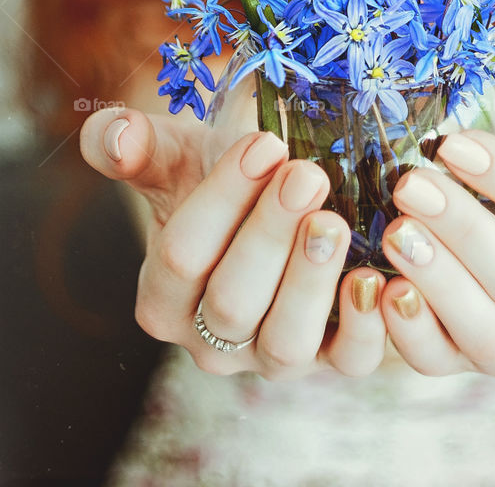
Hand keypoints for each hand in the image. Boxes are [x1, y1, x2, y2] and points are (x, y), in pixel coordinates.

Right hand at [79, 107, 388, 378]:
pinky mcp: (332, 357)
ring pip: (285, 343)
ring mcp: (272, 356)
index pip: (182, 258)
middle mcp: (212, 342)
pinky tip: (374, 277)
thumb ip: (130, 142)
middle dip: (270, 235)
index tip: (264, 144)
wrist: (272, 193)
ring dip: (311, 281)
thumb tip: (117, 137)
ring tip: (333, 221)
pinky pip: (350, 360)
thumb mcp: (171, 153)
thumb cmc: (214, 174)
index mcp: (163, 299)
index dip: (222, 200)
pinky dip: (365, 327)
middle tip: (306, 175)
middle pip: (233, 303)